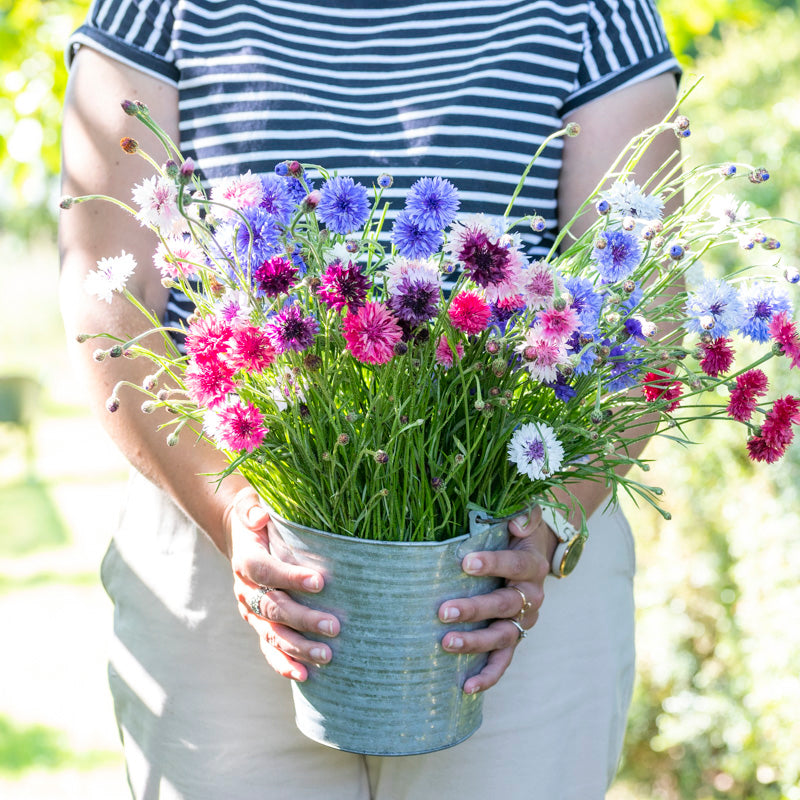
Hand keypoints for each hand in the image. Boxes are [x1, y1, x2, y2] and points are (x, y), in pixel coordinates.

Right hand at [227, 486, 339, 680]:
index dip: (290, 577)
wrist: (239, 537)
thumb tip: (260, 515)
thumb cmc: (256, 519)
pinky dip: (284, 663)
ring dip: (299, 647)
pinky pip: (269, 647)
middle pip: (273, 608)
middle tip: (335, 627)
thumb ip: (252, 509)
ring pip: (272, 633)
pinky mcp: (259, 624)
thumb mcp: (249, 506)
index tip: (320, 582)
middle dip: (304, 619)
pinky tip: (304, 675)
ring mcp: (251, 611)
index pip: (266, 570)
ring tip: (327, 656)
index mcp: (246, 559)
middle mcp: (245, 589)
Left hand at [437, 507, 557, 693]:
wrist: (536, 554)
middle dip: (474, 609)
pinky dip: (488, 676)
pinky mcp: (514, 638)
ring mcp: (523, 622)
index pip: (513, 566)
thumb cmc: (517, 535)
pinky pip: (503, 661)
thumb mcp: (524, 520)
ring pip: (502, 637)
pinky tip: (467, 687)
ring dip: (475, 642)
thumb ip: (524, 517)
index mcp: (531, 566)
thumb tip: (516, 522)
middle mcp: (531, 597)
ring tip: (446, 643)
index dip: (492, 564)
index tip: (465, 561)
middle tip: (443, 612)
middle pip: (504, 605)